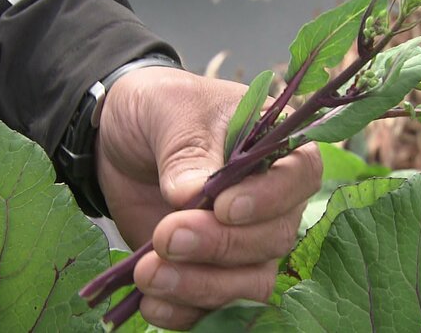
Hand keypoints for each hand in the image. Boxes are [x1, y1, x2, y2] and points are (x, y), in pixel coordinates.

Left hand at [95, 67, 321, 329]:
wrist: (121, 138)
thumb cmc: (158, 107)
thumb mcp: (168, 110)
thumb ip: (185, 151)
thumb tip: (190, 196)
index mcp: (276, 147)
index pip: (299, 178)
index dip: (268, 200)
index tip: (222, 207)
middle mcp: (271, 201)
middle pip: (274, 238)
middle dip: (220, 245)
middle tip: (166, 235)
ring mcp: (243, 241)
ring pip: (251, 281)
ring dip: (201, 286)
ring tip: (148, 273)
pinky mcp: (210, 271)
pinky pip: (214, 306)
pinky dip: (185, 311)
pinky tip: (150, 302)